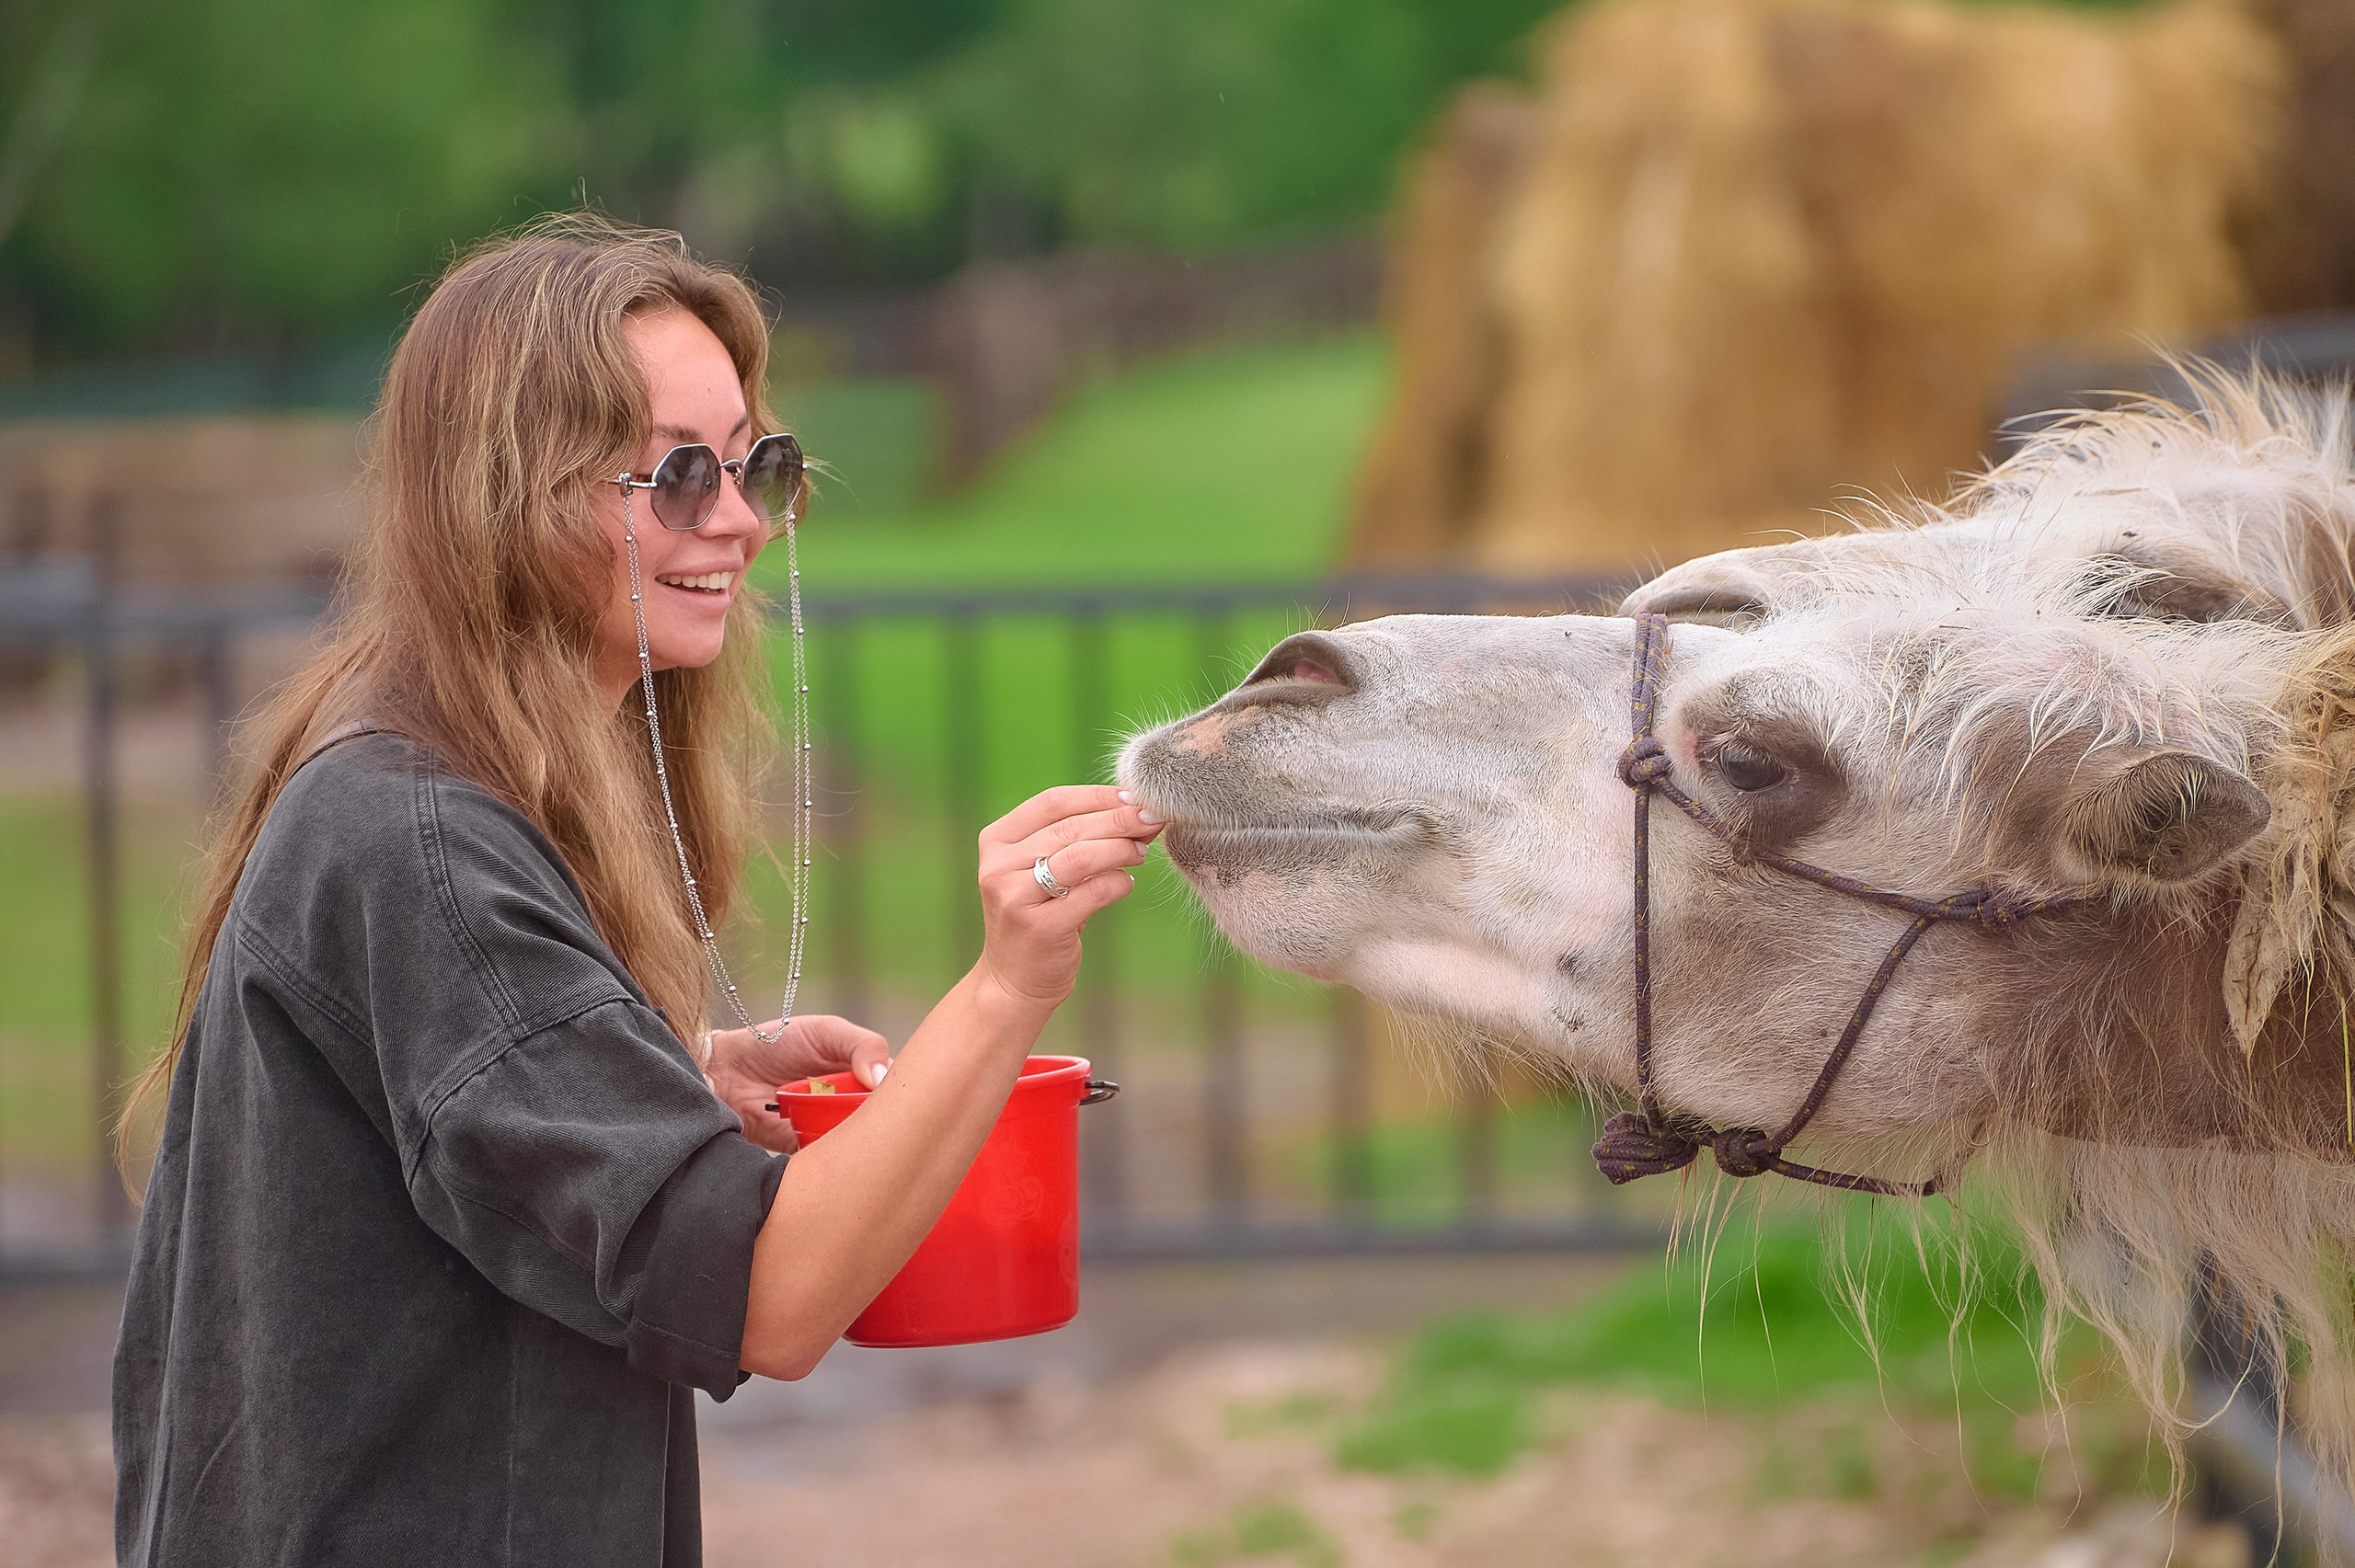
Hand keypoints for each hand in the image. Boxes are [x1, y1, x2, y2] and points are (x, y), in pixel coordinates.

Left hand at [706, 1014, 891, 1152]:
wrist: (726, 1071)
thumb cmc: (776, 1042)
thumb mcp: (826, 1031)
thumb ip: (862, 1045)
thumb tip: (883, 1078)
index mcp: (863, 1075)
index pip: (897, 1088)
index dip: (903, 1094)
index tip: (902, 1096)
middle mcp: (851, 1104)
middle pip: (882, 1120)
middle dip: (882, 1121)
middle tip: (871, 1113)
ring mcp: (830, 1127)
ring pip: (859, 1142)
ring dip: (858, 1139)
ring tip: (846, 1128)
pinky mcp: (808, 1150)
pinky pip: (830, 1160)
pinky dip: (833, 1156)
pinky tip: (831, 1146)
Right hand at [976, 784, 1162, 1007]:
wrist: (1013, 981)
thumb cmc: (1039, 915)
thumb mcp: (1043, 871)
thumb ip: (1075, 839)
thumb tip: (1135, 809)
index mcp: (997, 841)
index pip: (1053, 802)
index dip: (1098, 796)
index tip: (1134, 797)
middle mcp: (999, 866)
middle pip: (1071, 827)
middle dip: (1120, 819)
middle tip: (1153, 818)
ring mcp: (1017, 898)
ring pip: (1082, 856)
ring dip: (1121, 848)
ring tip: (1142, 850)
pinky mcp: (1041, 928)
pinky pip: (1094, 892)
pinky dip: (1118, 883)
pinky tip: (1127, 882)